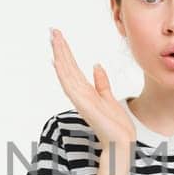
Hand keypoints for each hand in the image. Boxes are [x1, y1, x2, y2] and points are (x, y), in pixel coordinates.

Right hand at [49, 27, 136, 155]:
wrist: (122, 143)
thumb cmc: (116, 125)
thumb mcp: (109, 98)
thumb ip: (101, 83)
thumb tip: (96, 65)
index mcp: (86, 92)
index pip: (73, 68)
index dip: (66, 52)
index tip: (59, 37)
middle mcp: (80, 94)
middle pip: (67, 67)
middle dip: (60, 49)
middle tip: (52, 31)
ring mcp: (80, 100)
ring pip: (66, 73)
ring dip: (60, 55)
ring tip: (53, 39)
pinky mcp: (83, 105)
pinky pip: (70, 86)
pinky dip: (62, 73)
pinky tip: (57, 61)